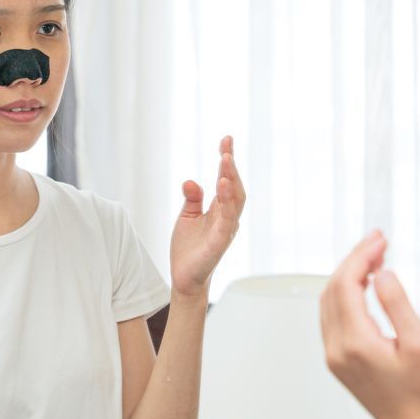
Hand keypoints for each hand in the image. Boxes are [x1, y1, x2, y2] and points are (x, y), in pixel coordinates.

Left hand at [169, 136, 246, 297]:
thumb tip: (191, 180)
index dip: (227, 160)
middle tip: (226, 148)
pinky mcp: (219, 243)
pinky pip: (226, 221)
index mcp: (219, 209)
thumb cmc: (189, 248)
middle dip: (231, 167)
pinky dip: (227, 204)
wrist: (184, 278)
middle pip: (234, 187)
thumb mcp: (187, 217)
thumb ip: (192, 199)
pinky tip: (222, 188)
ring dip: (231, 181)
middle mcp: (227, 217)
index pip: (226, 180)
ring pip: (234, 201)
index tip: (226, 140)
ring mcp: (225, 230)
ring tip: (225, 161)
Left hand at [320, 232, 419, 418]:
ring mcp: (333, 354)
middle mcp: (336, 348)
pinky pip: (332, 315)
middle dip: (354, 259)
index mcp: (355, 342)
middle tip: (379, 241)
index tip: (380, 239)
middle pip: (333, 288)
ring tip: (375, 257)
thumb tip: (381, 272)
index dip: (361, 256)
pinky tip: (364, 284)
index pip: (346, 284)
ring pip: (328, 300)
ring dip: (348, 274)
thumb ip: (397, 304)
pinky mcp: (336, 358)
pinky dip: (344, 293)